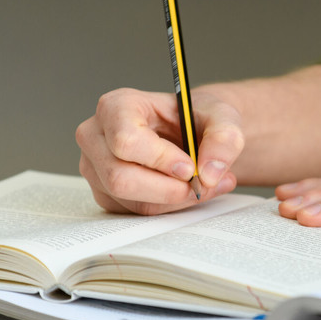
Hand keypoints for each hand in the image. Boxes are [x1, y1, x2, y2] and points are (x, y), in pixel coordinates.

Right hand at [76, 88, 241, 213]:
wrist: (192, 131)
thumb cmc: (197, 117)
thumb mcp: (222, 117)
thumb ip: (224, 138)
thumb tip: (210, 173)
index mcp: (116, 106)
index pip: (126, 141)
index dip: (160, 159)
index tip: (190, 167)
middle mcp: (96, 136)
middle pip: (120, 178)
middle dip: (167, 189)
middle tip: (201, 184)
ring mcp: (96, 167)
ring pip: (130, 201)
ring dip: (174, 200)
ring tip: (204, 185)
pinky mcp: (106, 192)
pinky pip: (136, 212)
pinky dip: (168, 207)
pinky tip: (186, 190)